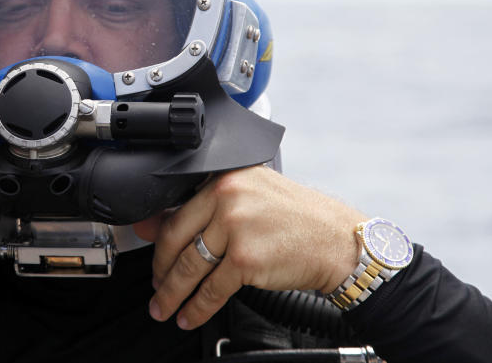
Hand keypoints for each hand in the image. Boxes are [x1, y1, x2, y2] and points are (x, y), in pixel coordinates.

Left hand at [137, 166, 366, 329]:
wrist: (339, 242)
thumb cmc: (301, 219)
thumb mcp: (253, 198)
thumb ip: (208, 208)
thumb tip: (156, 227)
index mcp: (224, 177)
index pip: (178, 210)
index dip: (158, 239)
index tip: (152, 255)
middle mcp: (226, 196)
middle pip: (176, 239)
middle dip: (160, 270)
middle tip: (156, 287)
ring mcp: (235, 227)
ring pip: (189, 266)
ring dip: (172, 294)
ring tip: (164, 307)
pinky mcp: (245, 259)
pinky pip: (211, 289)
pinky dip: (197, 307)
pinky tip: (190, 316)